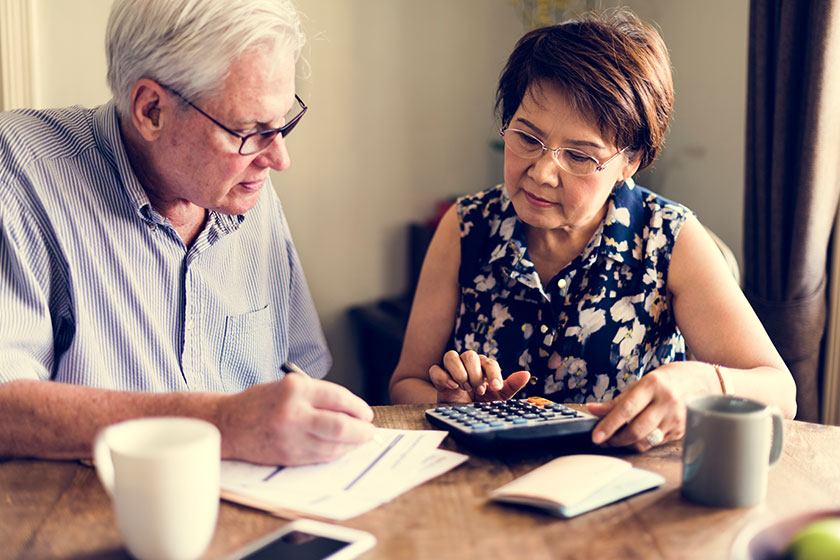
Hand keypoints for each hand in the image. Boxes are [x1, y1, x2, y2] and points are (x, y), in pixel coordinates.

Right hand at [217, 373, 374, 465]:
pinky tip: (342, 448)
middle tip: (370, 431)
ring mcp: (290, 437)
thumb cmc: (260, 402)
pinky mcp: (288, 455)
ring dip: (352, 445)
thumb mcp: (288, 386)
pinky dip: (337, 453)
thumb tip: (353, 411)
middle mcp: (293, 413)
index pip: (338, 397)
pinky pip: (321, 456)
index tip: (366, 414)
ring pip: (333, 445)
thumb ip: (318, 396)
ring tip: (360, 440)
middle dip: (361, 430)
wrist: (228, 424)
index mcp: (295, 389)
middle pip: (340, 425)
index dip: (357, 408)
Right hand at [429, 350, 529, 403]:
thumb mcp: (499, 397)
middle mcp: (467, 364)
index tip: (495, 387)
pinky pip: (435, 370)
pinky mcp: (439, 378)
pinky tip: (453, 387)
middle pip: (469, 355)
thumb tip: (526, 374)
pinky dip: (443, 377)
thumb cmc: (482, 403)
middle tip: (478, 390)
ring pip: (450, 356)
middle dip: (475, 374)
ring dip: (459, 373)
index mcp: (483, 367)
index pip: (489, 362)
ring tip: (465, 388)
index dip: (493, 374)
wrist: (463, 415)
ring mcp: (452, 369)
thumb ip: (511, 385)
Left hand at [585, 363, 688, 451]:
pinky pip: (655, 443)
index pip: (627, 409)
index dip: (609, 424)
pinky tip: (634, 437)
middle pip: (636, 429)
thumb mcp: (640, 384)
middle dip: (616, 439)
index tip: (596, 436)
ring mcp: (676, 419)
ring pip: (645, 441)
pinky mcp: (681, 431)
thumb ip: (616, 401)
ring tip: (615, 439)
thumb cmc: (665, 381)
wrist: (699, 381)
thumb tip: (593, 410)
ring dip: (627, 444)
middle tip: (603, 440)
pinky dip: (641, 443)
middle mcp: (667, 402)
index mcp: (653, 385)